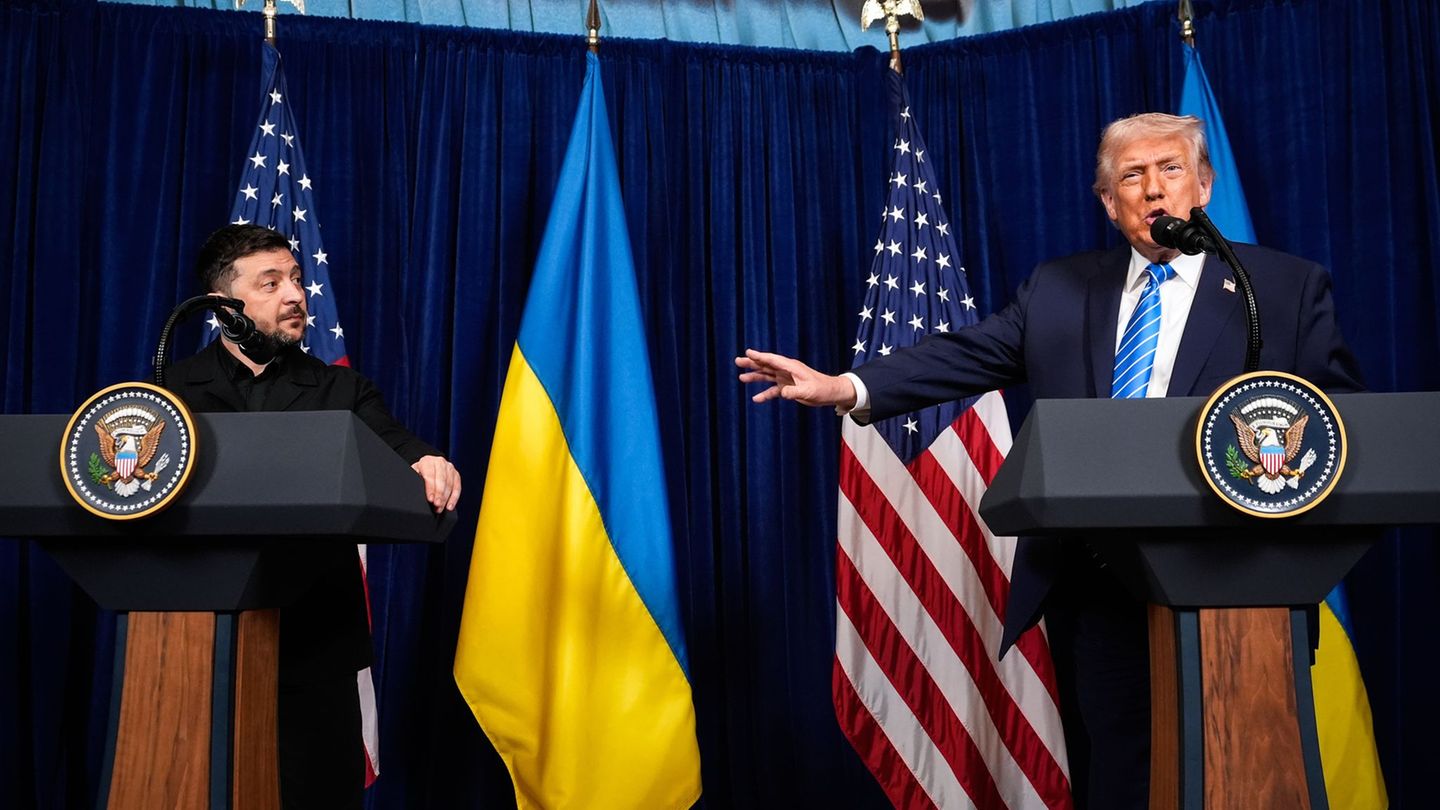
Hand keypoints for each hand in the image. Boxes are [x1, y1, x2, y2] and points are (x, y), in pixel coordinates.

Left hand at [411, 455, 461, 512]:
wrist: (425, 470)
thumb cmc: (418, 474)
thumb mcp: (413, 475)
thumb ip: (415, 481)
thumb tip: (415, 491)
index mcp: (427, 461)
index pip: (430, 475)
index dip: (431, 488)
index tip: (430, 499)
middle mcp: (439, 462)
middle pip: (442, 479)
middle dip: (439, 494)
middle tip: (437, 505)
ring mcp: (449, 467)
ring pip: (450, 484)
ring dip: (446, 498)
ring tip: (440, 508)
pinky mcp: (456, 475)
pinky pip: (457, 487)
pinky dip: (454, 498)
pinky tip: (450, 506)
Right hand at [735, 348, 856, 407]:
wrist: (830, 392)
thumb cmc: (822, 389)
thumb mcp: (809, 391)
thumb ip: (794, 392)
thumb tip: (782, 393)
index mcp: (791, 367)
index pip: (772, 360)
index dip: (760, 356)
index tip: (748, 352)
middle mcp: (787, 370)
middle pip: (766, 365)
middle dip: (752, 363)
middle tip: (738, 361)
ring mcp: (786, 379)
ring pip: (767, 376)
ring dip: (755, 376)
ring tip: (741, 378)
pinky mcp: (787, 388)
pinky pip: (773, 390)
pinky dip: (765, 394)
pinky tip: (756, 399)